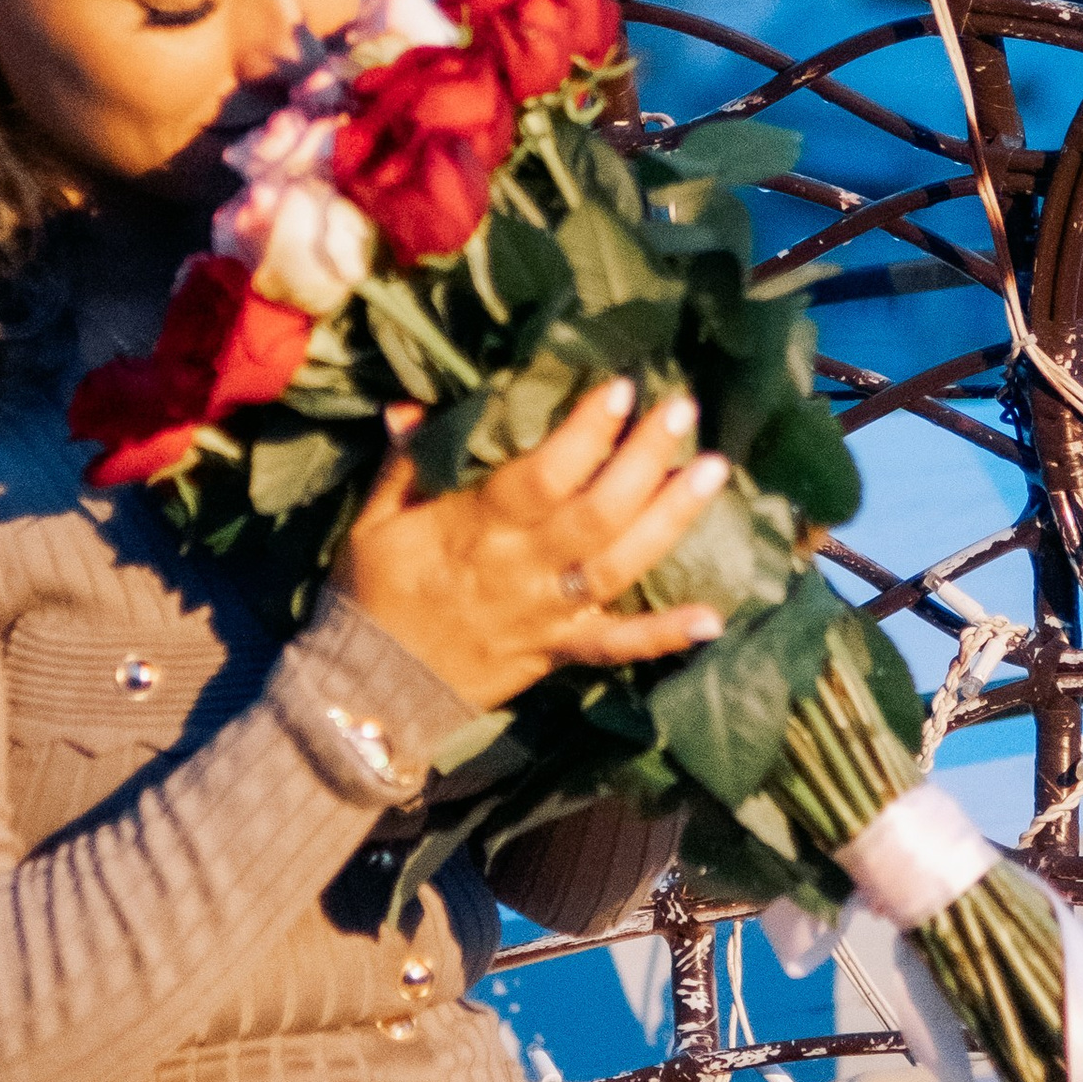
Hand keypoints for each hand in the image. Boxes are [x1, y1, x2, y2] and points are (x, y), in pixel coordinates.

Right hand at [335, 378, 732, 712]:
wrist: (367, 692)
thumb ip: (406, 459)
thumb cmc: (372, 592)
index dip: (583, 434)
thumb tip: (414, 401)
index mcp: (474, 530)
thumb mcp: (374, 518)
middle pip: (594, 512)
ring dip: (670, 520)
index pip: (539, 476)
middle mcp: (520, 571)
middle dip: (643, 460)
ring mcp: (547, 615)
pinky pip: (617, 647)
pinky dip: (665, 635)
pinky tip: (715, 616)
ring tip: (712, 470)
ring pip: (618, 566)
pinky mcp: (559, 653)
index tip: (620, 390)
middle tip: (683, 410)